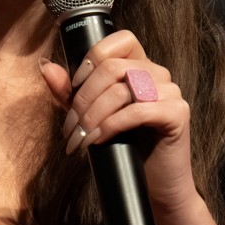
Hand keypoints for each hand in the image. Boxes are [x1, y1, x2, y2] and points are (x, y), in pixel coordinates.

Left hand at [40, 31, 195, 211]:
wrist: (154, 184)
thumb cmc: (123, 146)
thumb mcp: (90, 115)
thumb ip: (70, 92)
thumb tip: (46, 67)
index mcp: (140, 66)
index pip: (121, 40)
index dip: (93, 57)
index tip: (74, 86)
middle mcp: (158, 74)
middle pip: (113, 67)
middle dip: (84, 98)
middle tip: (70, 126)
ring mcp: (171, 92)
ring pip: (122, 90)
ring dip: (93, 115)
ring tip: (80, 138)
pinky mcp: (177, 114)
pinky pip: (138, 111)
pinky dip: (111, 126)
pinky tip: (100, 140)